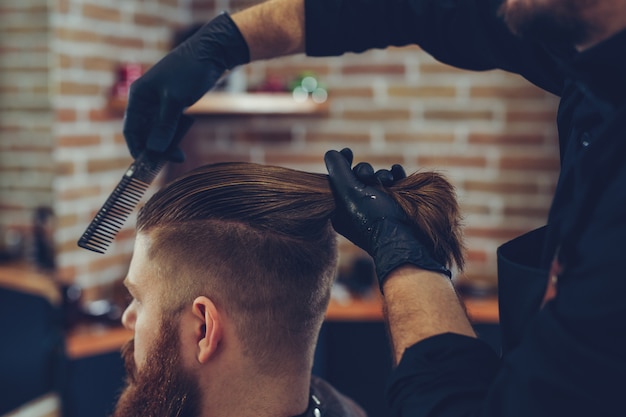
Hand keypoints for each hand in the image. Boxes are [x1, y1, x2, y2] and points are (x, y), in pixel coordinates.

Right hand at [123, 13, 248, 160]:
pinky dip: (174, 135)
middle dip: (155, 149)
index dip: (137, 149)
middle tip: (172, 160)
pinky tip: (182, 144)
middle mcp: (146, 100)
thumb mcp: (176, 100)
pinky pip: (169, 125)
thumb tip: (154, 149)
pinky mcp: (174, 103)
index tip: (148, 165)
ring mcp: (160, 102)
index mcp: (139, 96)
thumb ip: (164, 125)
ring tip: (180, 155)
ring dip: (167, 144)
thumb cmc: (190, 71)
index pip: (131, 130)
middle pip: (145, 132)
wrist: (213, 52)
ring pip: (158, 130)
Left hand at [324, 148, 450, 287]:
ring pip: (378, 180)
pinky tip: (398, 173)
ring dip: (383, 174)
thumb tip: (332, 153)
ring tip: (388, 180)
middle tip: (368, 177)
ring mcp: (379, 209)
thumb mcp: (348, 191)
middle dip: (365, 171)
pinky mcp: (397, 207)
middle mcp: (358, 211)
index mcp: (341, 211)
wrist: (403, 239)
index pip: (338, 182)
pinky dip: (396, 176)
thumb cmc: (372, 217)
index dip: (342, 164)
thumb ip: (337, 169)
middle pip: (358, 179)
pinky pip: (395, 185)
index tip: (348, 151)